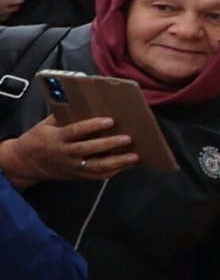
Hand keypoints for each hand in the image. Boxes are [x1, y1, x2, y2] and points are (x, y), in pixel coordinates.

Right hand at [0, 114, 137, 184]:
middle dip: (110, 144)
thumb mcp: (45, 125)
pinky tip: (126, 166)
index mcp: (56, 138)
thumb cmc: (37, 140)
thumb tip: (80, 103)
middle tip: (128, 138)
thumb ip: (62, 117)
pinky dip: (112, 172)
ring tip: (134, 156)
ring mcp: (72, 167)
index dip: (92, 126)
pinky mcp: (76, 176)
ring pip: (96, 167)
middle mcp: (65, 154)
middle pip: (89, 150)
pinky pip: (96, 176)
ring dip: (117, 162)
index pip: (76, 131)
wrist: (25, 163)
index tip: (109, 120)